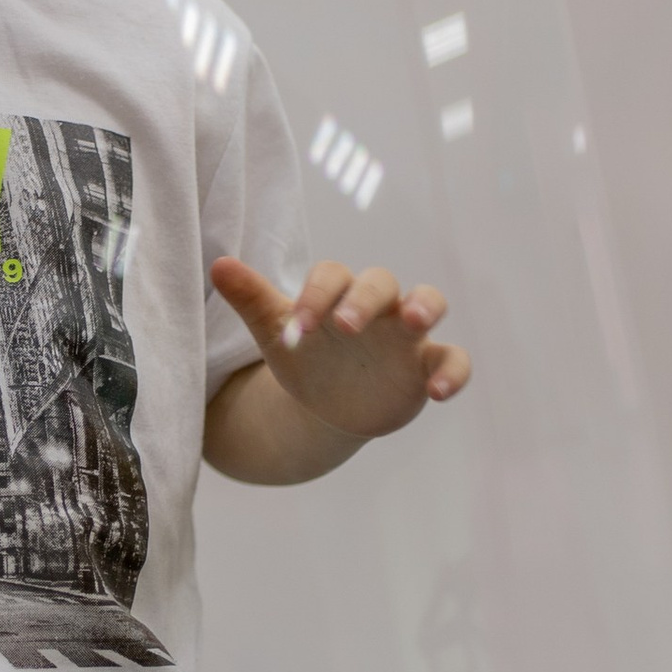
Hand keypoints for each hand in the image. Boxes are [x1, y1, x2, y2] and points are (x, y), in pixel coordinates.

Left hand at [211, 254, 469, 437]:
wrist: (326, 406)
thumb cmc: (305, 357)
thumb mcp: (278, 331)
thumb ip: (252, 299)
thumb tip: (218, 265)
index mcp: (338, 292)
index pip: (333, 276)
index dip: (317, 296)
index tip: (296, 330)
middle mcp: (377, 305)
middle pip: (382, 282)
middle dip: (365, 299)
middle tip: (345, 326)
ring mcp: (407, 335)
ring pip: (430, 302)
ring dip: (426, 307)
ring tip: (414, 322)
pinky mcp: (427, 365)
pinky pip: (453, 359)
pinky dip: (452, 372)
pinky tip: (438, 393)